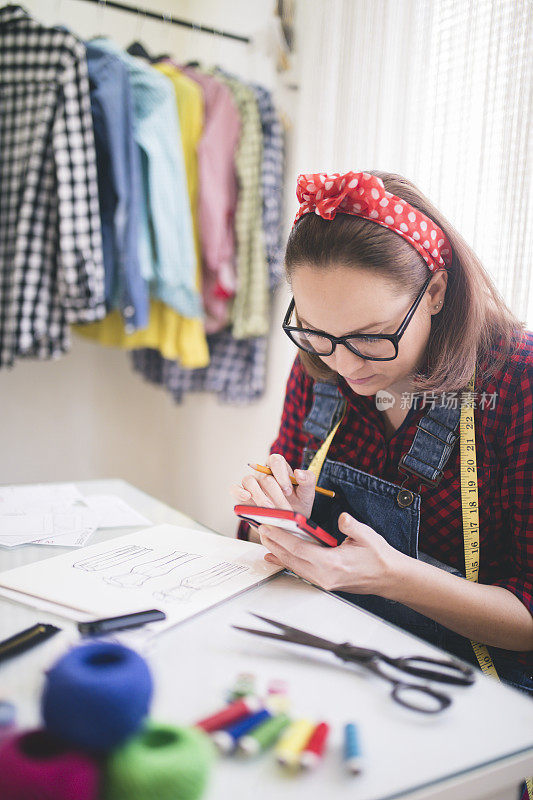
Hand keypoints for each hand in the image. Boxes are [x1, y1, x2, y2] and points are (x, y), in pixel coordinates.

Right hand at [230, 453, 316, 521]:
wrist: (288, 523)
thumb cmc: (298, 504)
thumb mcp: (307, 494)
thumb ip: (308, 481)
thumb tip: (299, 472)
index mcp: (279, 468)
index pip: (276, 460)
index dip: (281, 475)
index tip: (288, 491)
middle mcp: (263, 473)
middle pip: (265, 477)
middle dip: (276, 495)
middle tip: (285, 509)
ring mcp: (252, 484)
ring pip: (248, 481)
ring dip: (260, 496)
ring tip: (269, 509)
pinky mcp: (243, 496)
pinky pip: (235, 489)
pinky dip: (238, 491)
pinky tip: (246, 497)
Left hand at [258, 511, 405, 597]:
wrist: (389, 578)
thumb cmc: (379, 558)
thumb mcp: (368, 537)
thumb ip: (352, 527)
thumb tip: (342, 518)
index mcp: (334, 564)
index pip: (300, 550)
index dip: (282, 539)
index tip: (269, 527)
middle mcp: (325, 576)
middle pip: (292, 559)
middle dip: (274, 544)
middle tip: (260, 529)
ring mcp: (324, 581)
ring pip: (294, 566)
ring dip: (278, 552)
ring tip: (265, 539)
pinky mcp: (324, 581)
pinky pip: (300, 571)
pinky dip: (287, 562)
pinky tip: (276, 556)